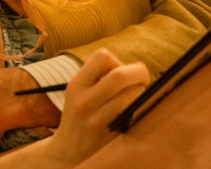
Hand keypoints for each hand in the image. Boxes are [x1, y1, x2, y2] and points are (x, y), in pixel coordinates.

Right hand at [42, 49, 147, 164]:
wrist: (67, 153)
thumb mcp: (78, 93)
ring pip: (131, 96)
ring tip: (139, 97)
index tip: (122, 71)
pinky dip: (141, 109)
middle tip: (143, 80)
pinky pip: (134, 116)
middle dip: (140, 73)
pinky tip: (137, 111)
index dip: (119, 61)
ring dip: (142, 93)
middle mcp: (84, 101)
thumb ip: (98, 77)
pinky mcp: (109, 136)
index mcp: (76, 85)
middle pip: (120, 75)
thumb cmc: (80, 117)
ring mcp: (96, 120)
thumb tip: (136, 67)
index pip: (103, 57)